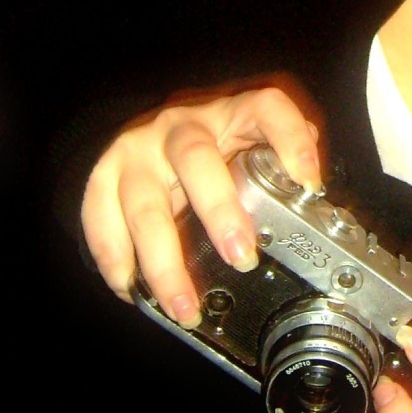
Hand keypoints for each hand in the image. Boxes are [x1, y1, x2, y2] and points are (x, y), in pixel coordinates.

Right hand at [81, 82, 321, 322]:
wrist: (145, 139)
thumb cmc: (212, 150)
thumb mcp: (249, 144)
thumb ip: (280, 161)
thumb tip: (311, 191)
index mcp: (229, 114)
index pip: (264, 107)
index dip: (290, 140)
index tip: (309, 183)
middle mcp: (181, 126)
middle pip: (196, 158)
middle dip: (218, 210)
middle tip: (241, 256)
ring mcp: (138, 150)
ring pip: (145, 201)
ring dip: (164, 260)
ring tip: (185, 305)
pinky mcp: (104, 175)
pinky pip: (100, 217)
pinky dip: (115, 259)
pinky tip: (132, 291)